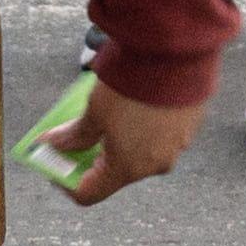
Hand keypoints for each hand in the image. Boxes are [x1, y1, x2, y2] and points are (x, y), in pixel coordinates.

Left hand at [52, 80, 199, 206]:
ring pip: (143, 152)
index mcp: (127, 169)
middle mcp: (156, 165)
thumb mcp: (95, 111)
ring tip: (116, 111)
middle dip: (97, 155)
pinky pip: (164, 134)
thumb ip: (75, 134)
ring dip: (125, 139)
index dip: (66, 181)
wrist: (176, 53)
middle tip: (84, 132)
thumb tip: (53, 143)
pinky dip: (149, 125)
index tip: (57, 161)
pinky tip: (141, 101)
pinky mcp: (193, 124)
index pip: (89, 193)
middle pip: (117, 172)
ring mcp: (178, 145)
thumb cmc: (132, 87)